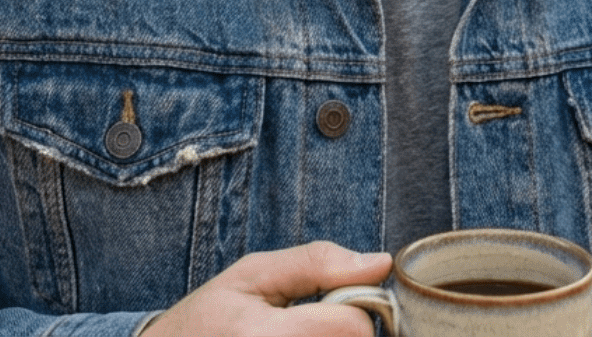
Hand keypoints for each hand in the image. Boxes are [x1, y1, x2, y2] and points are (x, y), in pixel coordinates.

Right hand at [143, 242, 392, 336]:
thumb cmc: (211, 316)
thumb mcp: (253, 274)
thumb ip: (317, 264)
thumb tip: (380, 263)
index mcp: (266, 336)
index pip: (354, 326)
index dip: (356, 305)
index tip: (332, 298)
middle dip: (345, 330)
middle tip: (310, 321)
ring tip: (301, 336)